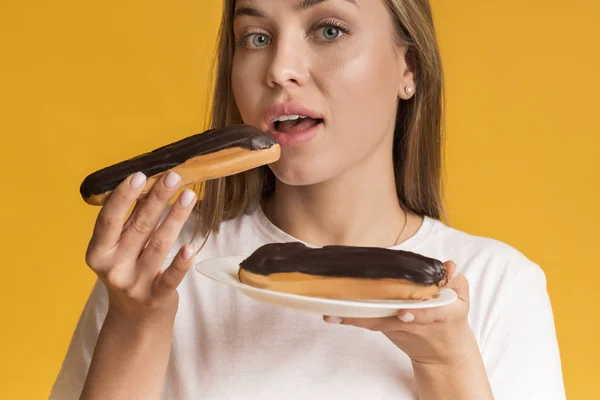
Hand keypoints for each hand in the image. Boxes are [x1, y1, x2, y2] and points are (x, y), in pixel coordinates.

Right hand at [85, 171, 197, 324]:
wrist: (135, 320)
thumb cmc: (129, 272)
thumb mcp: (121, 249)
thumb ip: (131, 222)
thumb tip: (151, 184)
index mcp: (98, 252)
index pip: (108, 219)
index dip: (124, 196)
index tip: (139, 175)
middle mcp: (113, 268)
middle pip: (138, 227)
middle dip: (157, 199)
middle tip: (174, 176)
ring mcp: (134, 284)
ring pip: (158, 245)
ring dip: (176, 218)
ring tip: (190, 196)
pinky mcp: (155, 298)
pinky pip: (170, 278)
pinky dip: (180, 263)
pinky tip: (191, 247)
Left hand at [324, 262, 478, 365]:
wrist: (443, 353)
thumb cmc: (451, 318)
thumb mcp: (461, 299)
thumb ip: (455, 280)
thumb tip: (448, 265)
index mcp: (439, 314)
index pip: (428, 314)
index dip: (416, 314)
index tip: (403, 313)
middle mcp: (414, 323)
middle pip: (391, 319)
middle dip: (370, 316)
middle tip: (348, 310)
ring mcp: (398, 328)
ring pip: (375, 322)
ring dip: (353, 318)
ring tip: (332, 313)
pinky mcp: (386, 329)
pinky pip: (368, 322)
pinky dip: (351, 318)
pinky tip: (332, 314)